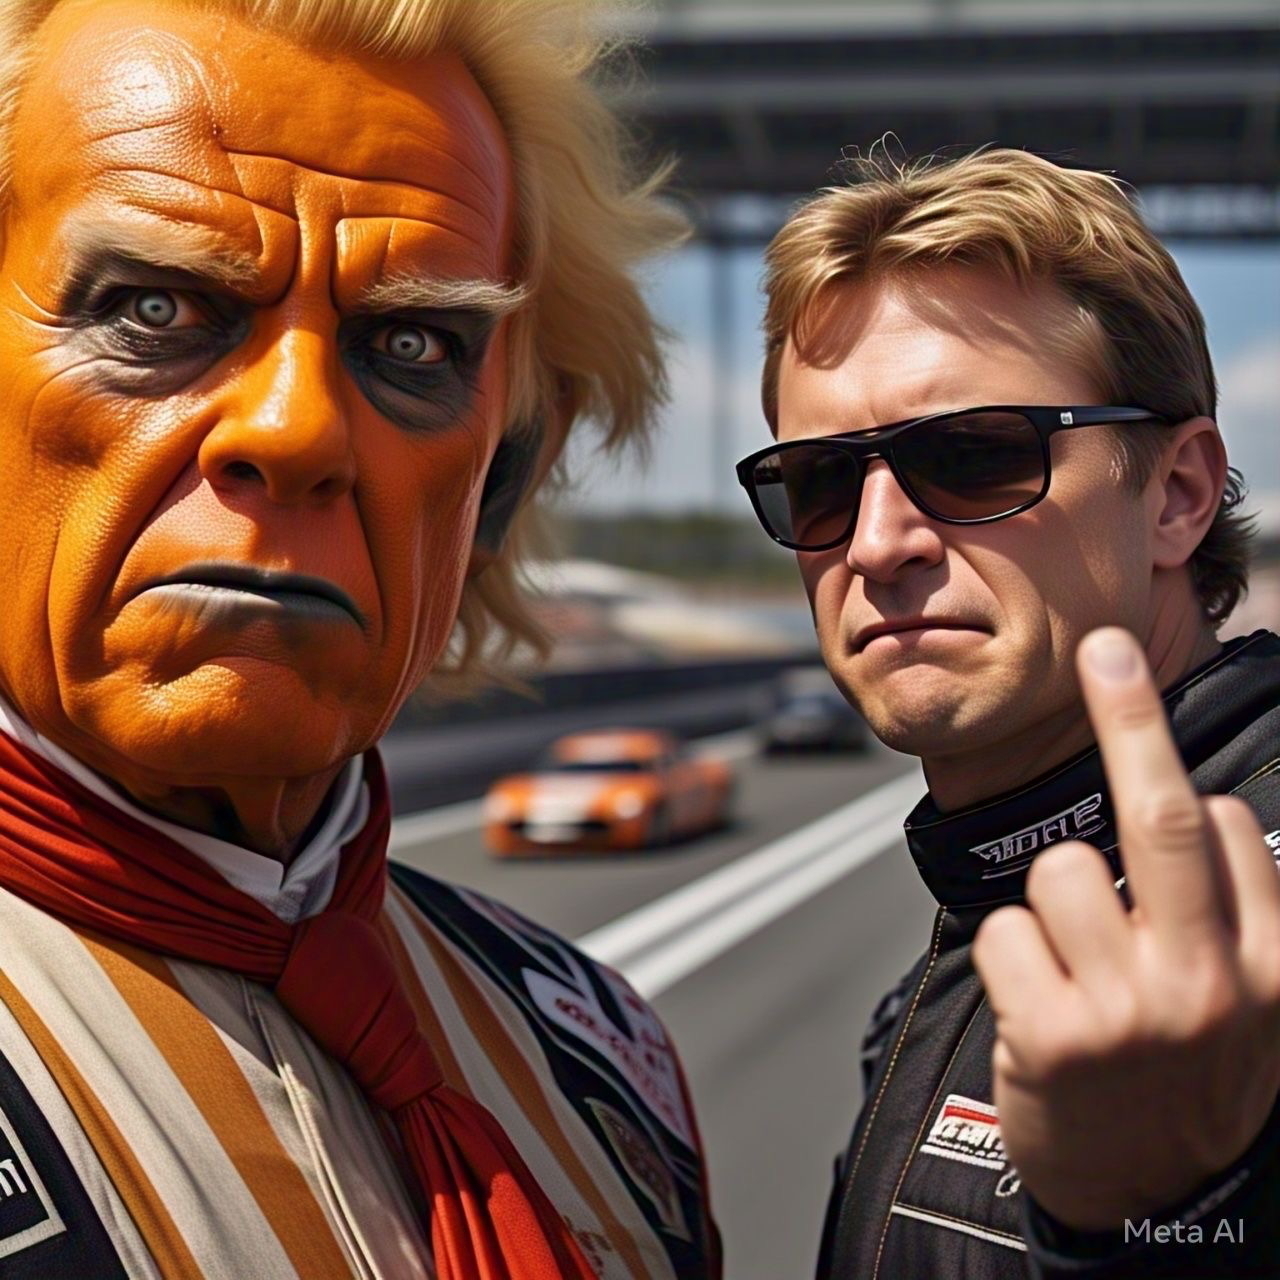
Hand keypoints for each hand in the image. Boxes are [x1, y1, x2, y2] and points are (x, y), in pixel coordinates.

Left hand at [972, 626, 1279, 1230]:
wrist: (1147, 1200)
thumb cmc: (1188, 1078)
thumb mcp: (1255, 1008)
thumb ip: (1246, 917)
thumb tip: (1221, 821)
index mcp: (1274, 970)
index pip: (1222, 830)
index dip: (1174, 799)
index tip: (1148, 744)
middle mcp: (1211, 985)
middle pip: (1162, 817)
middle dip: (1130, 716)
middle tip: (1106, 649)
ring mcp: (1131, 1012)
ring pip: (1061, 872)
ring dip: (1054, 905)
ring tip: (1077, 968)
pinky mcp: (1053, 1035)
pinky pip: (1006, 928)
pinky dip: (1012, 953)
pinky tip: (1040, 1006)